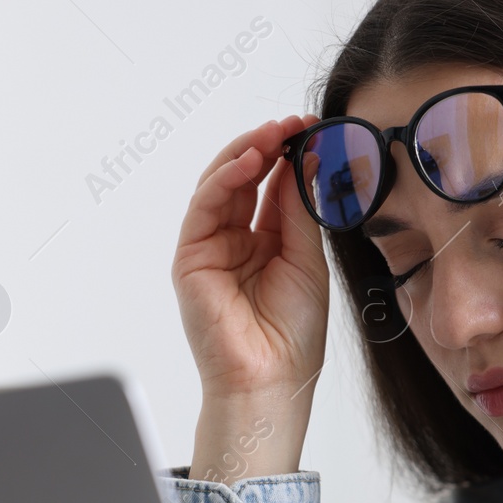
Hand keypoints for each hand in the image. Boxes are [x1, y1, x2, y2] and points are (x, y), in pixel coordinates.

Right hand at [173, 115, 327, 478]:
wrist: (271, 379)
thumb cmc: (293, 335)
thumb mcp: (307, 261)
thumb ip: (299, 212)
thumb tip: (303, 162)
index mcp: (266, 243)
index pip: (273, 188)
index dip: (289, 157)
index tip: (312, 130)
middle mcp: (235, 241)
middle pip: (245, 180)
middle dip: (267, 147)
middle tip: (292, 123)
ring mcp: (210, 247)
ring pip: (222, 186)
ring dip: (246, 154)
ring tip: (273, 133)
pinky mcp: (190, 257)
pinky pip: (206, 206)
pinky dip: (225, 178)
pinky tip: (250, 161)